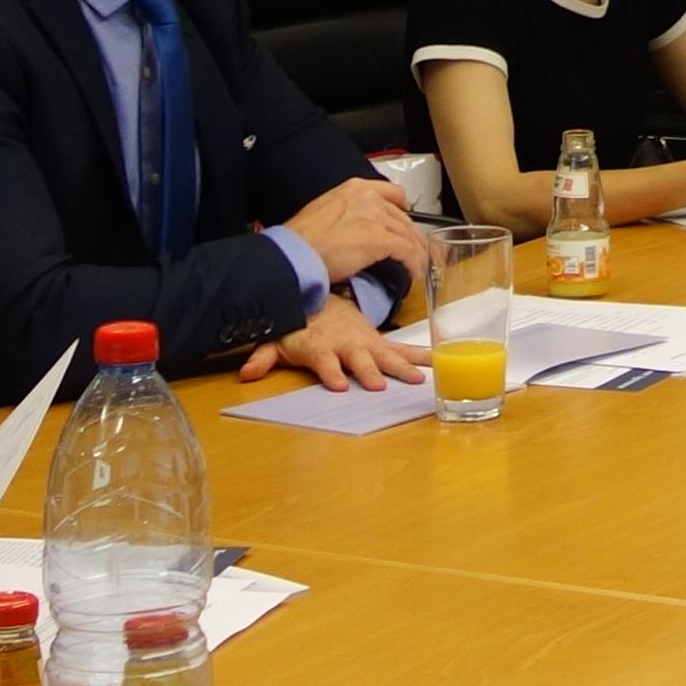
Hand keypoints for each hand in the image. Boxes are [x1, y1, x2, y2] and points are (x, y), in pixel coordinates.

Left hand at [240, 295, 423, 392]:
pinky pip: (405, 350)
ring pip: (388, 355)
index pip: (326, 362)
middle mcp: (348, 345)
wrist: (322, 298)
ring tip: (420, 379)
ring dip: (403, 367)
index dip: (330, 373)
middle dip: (369, 372)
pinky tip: (440, 364)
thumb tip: (246, 374)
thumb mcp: (277, 341)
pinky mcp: (381, 342)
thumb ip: (263, 357)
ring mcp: (367, 343)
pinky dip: (422, 356)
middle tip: (379, 386)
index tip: (337, 384)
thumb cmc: (301, 326)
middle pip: (360, 360)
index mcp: (322, 347)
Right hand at [282, 174, 426, 276]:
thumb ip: (349, 213)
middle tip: (415, 252)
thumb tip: (360, 230)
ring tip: (416, 266)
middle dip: (412, 236)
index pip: (393, 193)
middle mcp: (369, 197)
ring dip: (416, 252)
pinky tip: (413, 272)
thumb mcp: (327, 211)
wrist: (295, 254)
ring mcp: (375, 217)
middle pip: (403, 217)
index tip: (405, 224)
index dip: (403, 211)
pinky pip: (407, 250)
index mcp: (355, 188)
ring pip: (408, 233)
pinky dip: (413, 262)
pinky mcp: (379, 238)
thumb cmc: (301, 239)